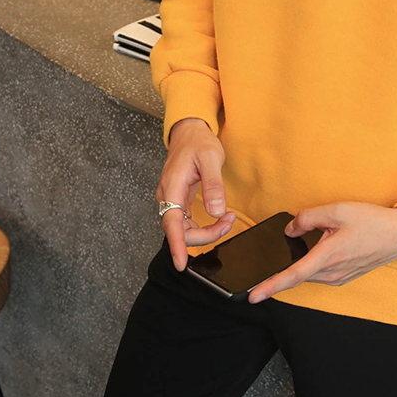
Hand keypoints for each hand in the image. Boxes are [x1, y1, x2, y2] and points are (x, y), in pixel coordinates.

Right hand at [156, 118, 234, 270]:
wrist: (189, 133)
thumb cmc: (198, 142)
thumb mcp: (211, 158)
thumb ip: (213, 185)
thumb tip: (215, 211)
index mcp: (172, 187)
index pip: (171, 223)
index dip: (176, 246)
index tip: (181, 264)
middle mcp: (167, 196)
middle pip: (179, 231)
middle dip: (206, 234)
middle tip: (228, 222)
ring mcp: (172, 200)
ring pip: (184, 229)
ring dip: (206, 231)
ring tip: (227, 219)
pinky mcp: (178, 201)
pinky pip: (187, 222)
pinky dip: (203, 226)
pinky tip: (218, 218)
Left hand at [248, 202, 396, 302]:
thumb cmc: (372, 221)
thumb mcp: (337, 210)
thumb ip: (308, 218)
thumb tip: (291, 229)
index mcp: (327, 257)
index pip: (292, 276)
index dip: (270, 287)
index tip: (252, 296)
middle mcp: (332, 273)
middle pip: (298, 274)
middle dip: (283, 269)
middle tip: (277, 257)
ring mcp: (340, 277)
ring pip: (309, 274)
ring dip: (301, 264)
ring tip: (306, 246)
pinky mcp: (346, 276)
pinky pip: (321, 273)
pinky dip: (313, 264)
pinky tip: (320, 250)